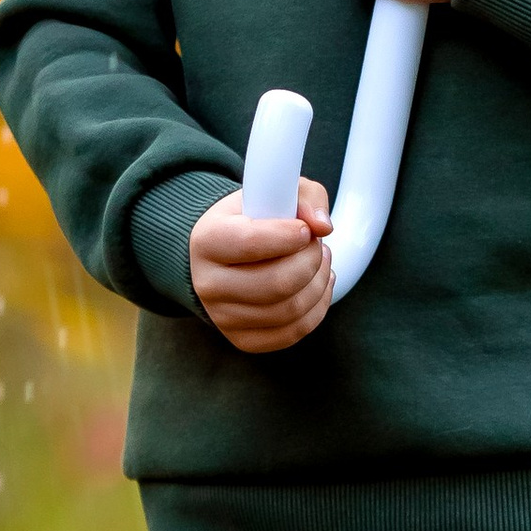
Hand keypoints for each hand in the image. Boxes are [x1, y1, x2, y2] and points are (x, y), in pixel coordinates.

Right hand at [190, 176, 334, 352]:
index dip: (287, 236)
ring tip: (320, 261)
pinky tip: (317, 285)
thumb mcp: (274, 192)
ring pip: (290, 310)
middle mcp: (208, 283)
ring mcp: (223, 316)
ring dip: (319, 282)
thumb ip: (304, 196)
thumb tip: (322, 227)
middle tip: (316, 244)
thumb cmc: (252, 218)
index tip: (304, 229)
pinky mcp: (243, 339)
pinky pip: (293, 332)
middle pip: (277, 283)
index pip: (249, 243)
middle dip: (311, 261)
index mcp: (208, 240)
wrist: (224, 253)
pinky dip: (317, 308)